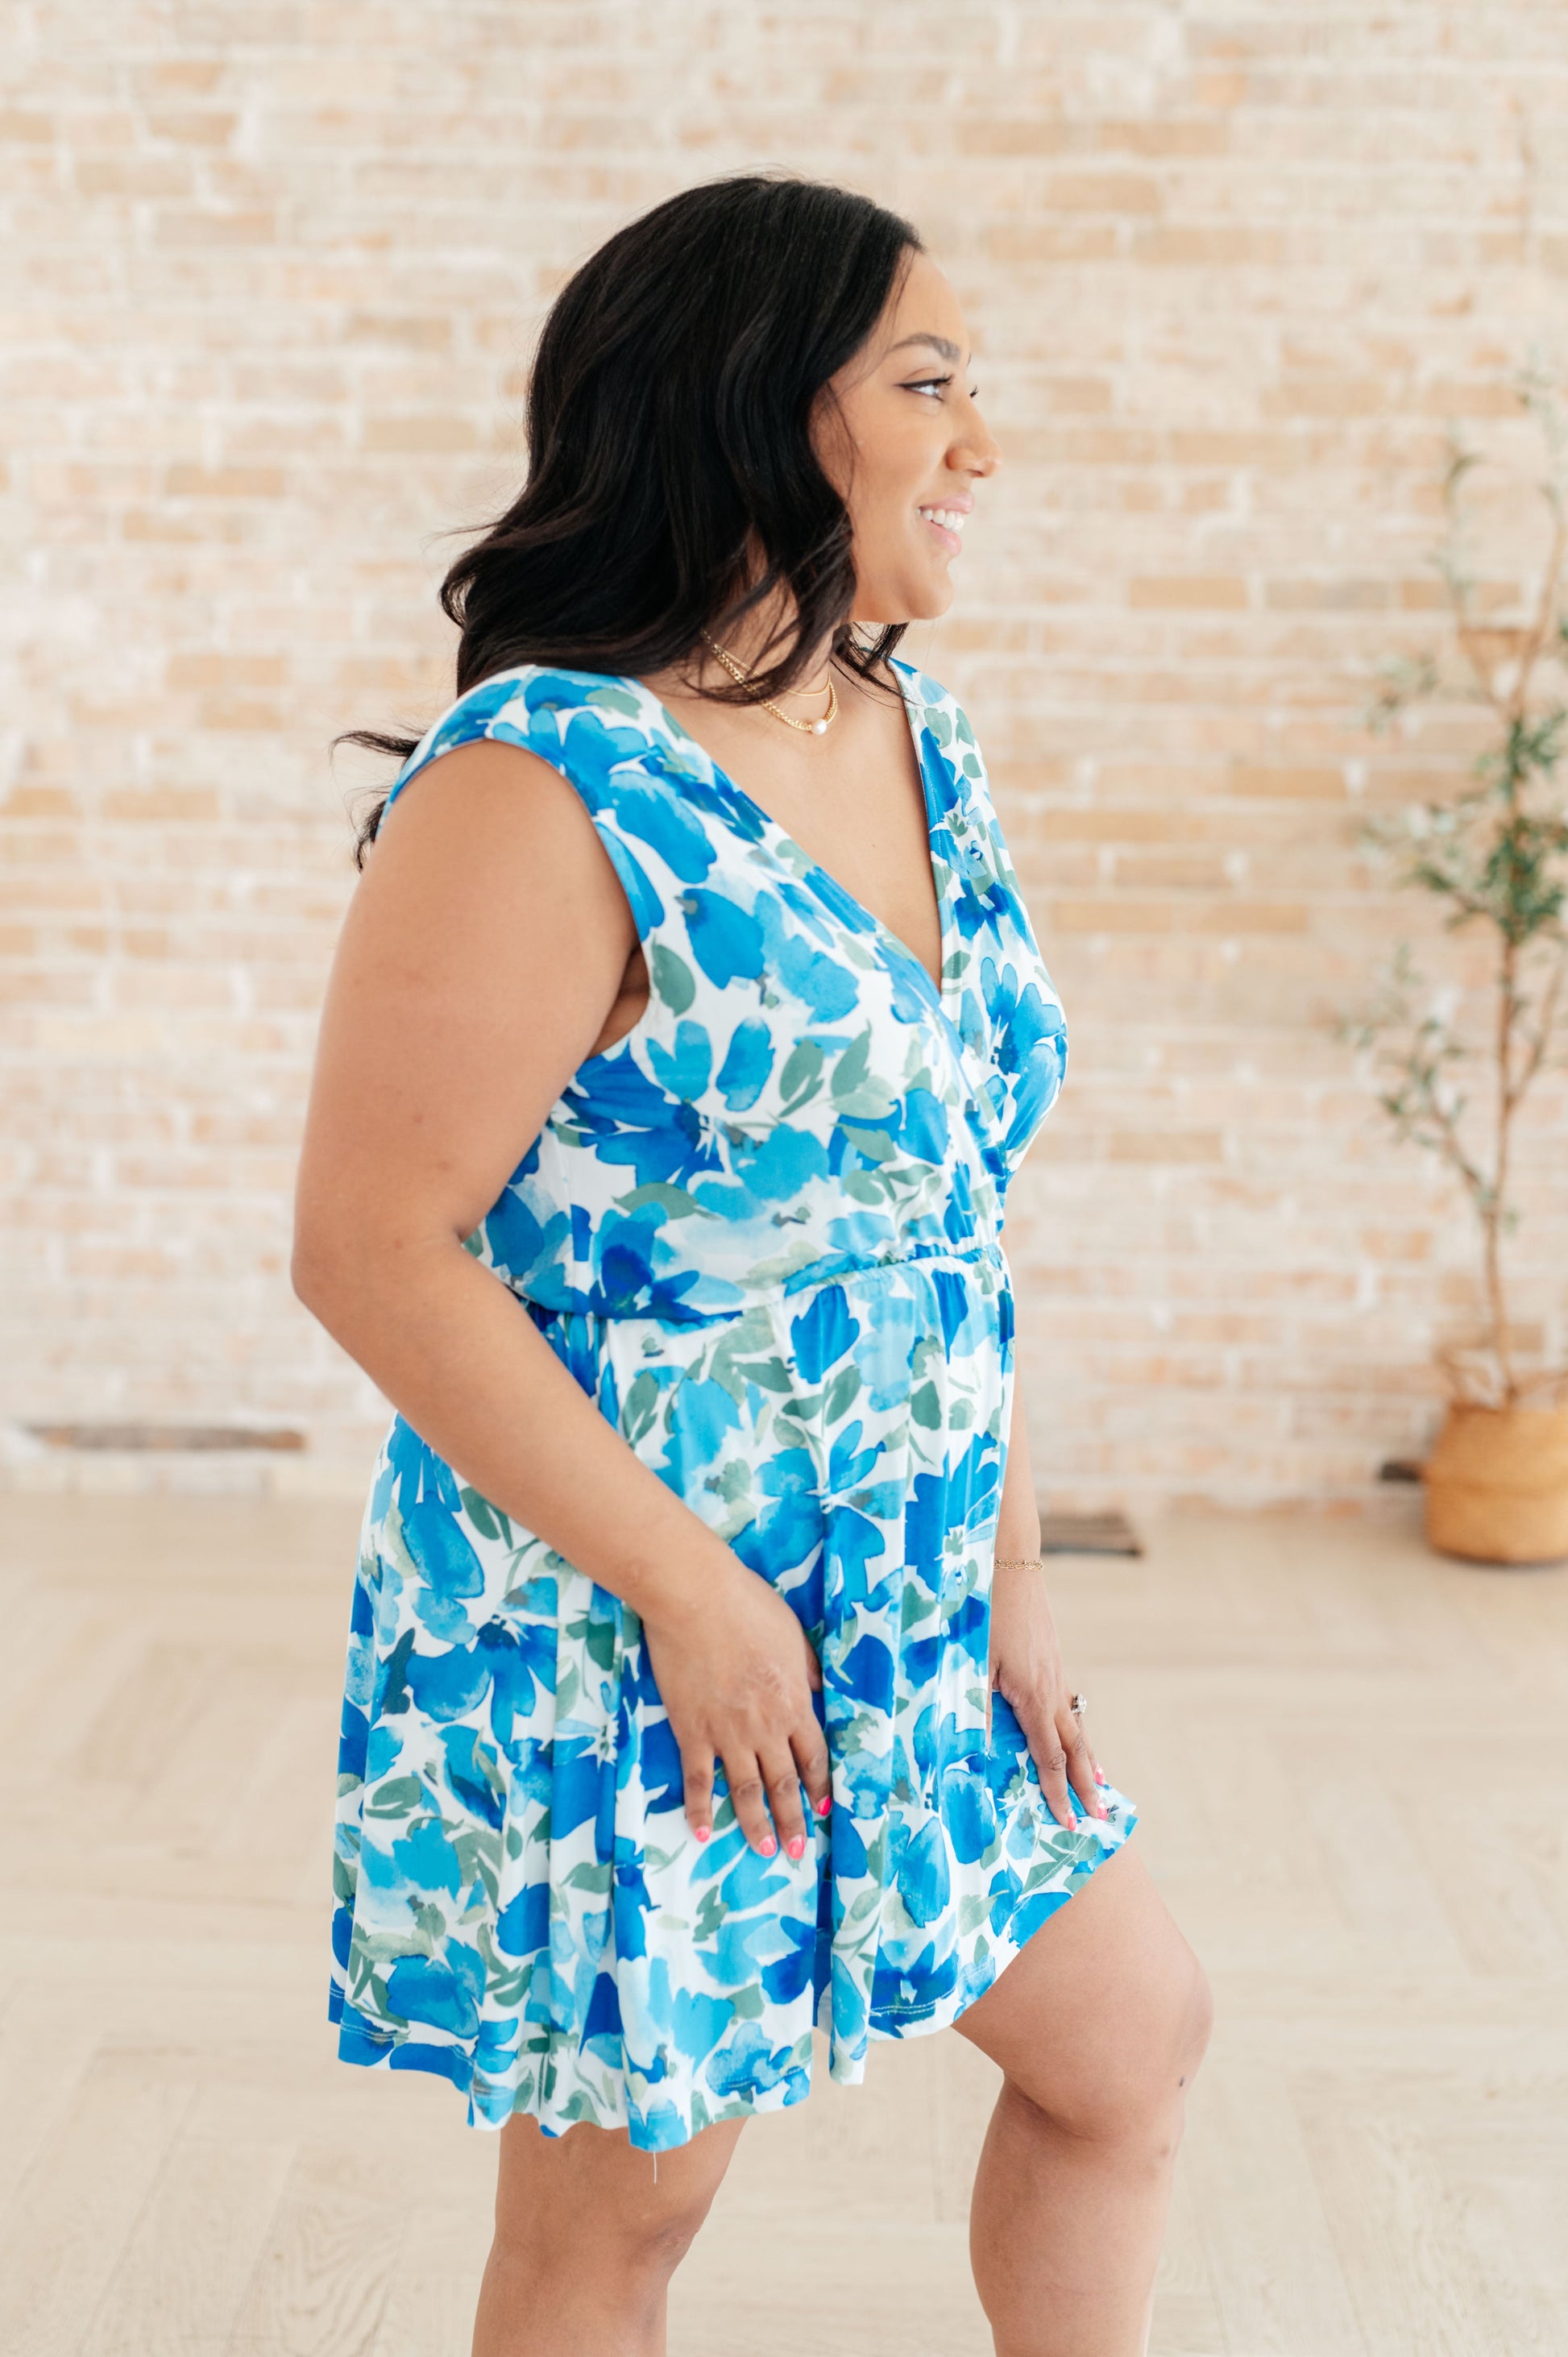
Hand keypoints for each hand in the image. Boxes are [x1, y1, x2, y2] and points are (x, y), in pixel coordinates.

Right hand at [640, 1553, 830, 1859]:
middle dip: (792, 1819)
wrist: (697, 1599)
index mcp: (794, 1702)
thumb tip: (818, 1688)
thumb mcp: (792, 1634)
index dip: (818, 1785)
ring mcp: (728, 1733)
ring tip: (763, 1850)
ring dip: (756, 1824)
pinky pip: (698, 1779)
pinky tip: (701, 1830)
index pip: (813, 1755)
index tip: (823, 1808)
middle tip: (796, 1851)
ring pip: (746, 1790)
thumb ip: (807, 1668)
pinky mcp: (692, 1731)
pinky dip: (699, 1807)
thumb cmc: (748, 1607)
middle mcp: (766, 1727)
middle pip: (784, 1782)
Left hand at [987, 1560, 1108, 1831]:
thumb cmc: (983, 1612)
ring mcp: (1056, 1672)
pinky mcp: (1052, 1658)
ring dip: (1087, 1758)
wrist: (1008, 1563)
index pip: (1050, 1757)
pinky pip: (1069, 1704)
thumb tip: (970, 1752)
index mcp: (1033, 1696)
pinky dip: (1076, 1729)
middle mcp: (1052, 1688)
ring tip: (1099, 1783)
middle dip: (1086, 1785)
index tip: (1069, 1823)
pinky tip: (1073, 1732)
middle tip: (1102, 1816)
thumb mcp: (970, 1663)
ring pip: (1076, 1725)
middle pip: (1075, 1747)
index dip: (1058, 1792)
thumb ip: (973, 1709)